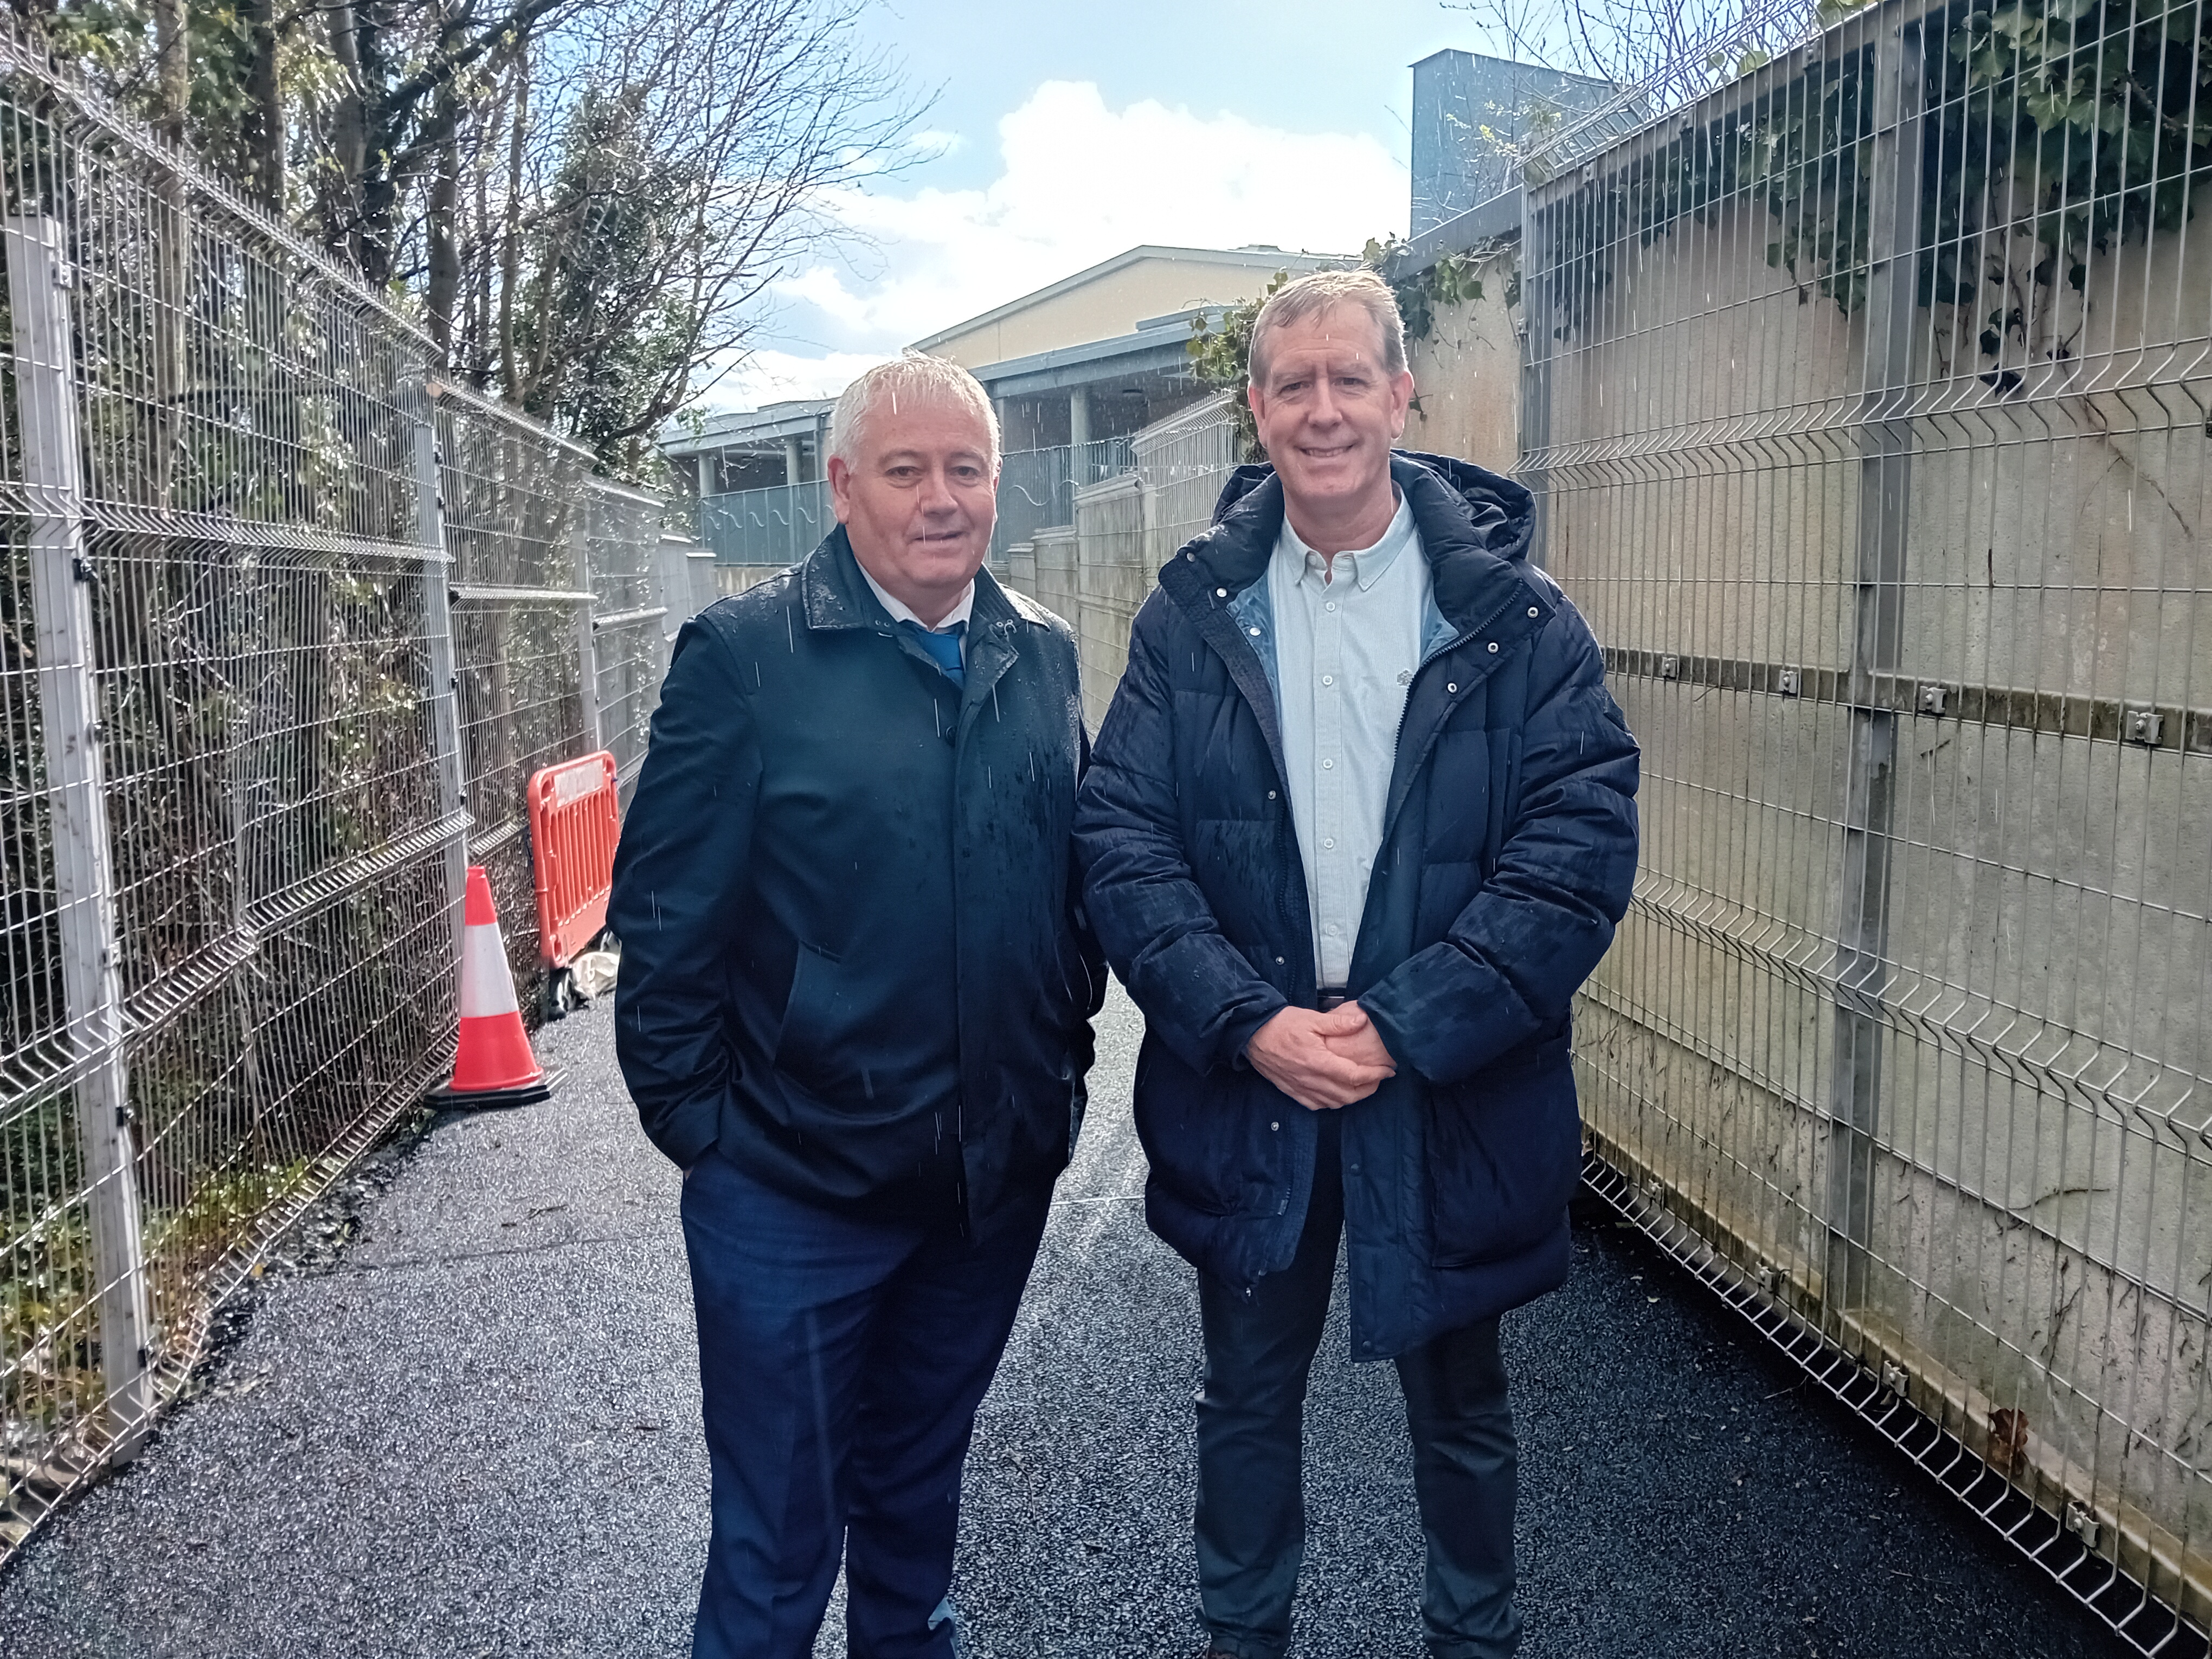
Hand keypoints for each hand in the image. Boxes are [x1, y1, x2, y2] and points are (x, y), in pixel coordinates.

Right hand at [1245, 1003, 1395, 1111]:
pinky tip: (1337, 1093)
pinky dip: (1332, 1102)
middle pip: (1348, 1095)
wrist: (1252, 1034)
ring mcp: (1301, 1088)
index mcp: (1318, 1061)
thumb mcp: (1310, 1018)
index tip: (1387, 1070)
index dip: (1375, 1075)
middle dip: (1369, 1089)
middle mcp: (1310, 1080)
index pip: (1354, 1076)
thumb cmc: (1281, 1024)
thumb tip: (1363, 1019)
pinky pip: (1317, 1105)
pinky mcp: (1292, 1092)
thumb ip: (1338, 1022)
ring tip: (1362, 1085)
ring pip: (1334, 1103)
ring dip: (1352, 1097)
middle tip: (1379, 1078)